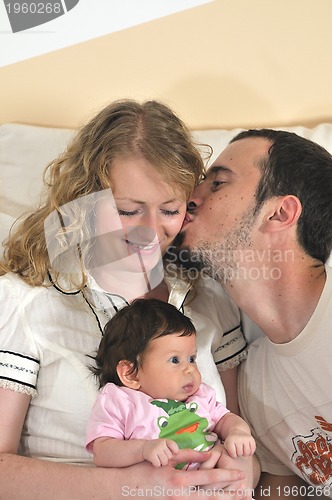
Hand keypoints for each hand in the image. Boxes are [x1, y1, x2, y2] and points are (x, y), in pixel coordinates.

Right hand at [118, 449, 245, 497]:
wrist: (124, 488)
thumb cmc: (144, 470)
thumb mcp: (166, 459)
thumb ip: (189, 456)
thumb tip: (208, 454)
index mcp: (180, 480)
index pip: (210, 478)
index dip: (227, 476)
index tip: (240, 475)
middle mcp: (181, 496)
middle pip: (212, 496)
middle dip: (230, 495)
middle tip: (246, 492)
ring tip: (236, 498)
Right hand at [142, 438, 178, 466]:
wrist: (144, 448)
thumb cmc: (157, 448)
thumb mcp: (164, 445)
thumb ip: (171, 449)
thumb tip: (182, 455)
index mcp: (165, 441)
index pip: (174, 446)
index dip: (175, 451)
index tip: (174, 453)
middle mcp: (161, 443)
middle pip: (170, 457)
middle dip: (166, 458)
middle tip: (161, 455)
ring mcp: (156, 449)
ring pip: (165, 462)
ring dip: (161, 463)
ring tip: (157, 458)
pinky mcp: (151, 454)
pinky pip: (158, 464)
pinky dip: (156, 464)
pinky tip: (153, 461)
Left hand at [223, 431, 255, 458]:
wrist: (238, 432)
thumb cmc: (231, 442)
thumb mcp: (226, 446)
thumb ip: (224, 453)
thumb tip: (225, 463)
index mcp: (230, 440)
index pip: (233, 454)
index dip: (233, 455)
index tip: (232, 451)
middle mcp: (238, 438)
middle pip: (240, 453)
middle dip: (239, 454)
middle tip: (237, 450)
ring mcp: (245, 438)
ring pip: (247, 453)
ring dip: (244, 453)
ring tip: (242, 450)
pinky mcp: (252, 439)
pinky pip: (253, 450)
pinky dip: (250, 452)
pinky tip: (247, 449)